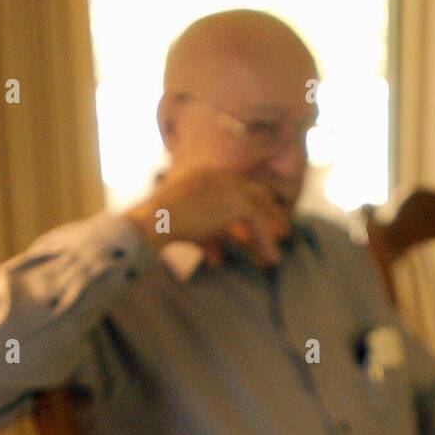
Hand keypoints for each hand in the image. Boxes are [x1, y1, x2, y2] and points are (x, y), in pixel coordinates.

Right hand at [124, 167, 291, 267]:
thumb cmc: (159, 229)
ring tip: (275, 253)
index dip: (253, 204)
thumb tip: (219, 255)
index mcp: (205, 175)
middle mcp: (218, 175)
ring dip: (268, 233)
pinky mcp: (235, 203)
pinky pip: (259, 223)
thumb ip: (206, 234)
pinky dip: (266, 241)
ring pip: (258, 210)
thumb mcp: (186, 226)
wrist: (152, 224)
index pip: (238, 186)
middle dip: (268, 214)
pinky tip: (271, 258)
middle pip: (253, 193)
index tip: (264, 220)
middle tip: (281, 233)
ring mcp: (228, 187)